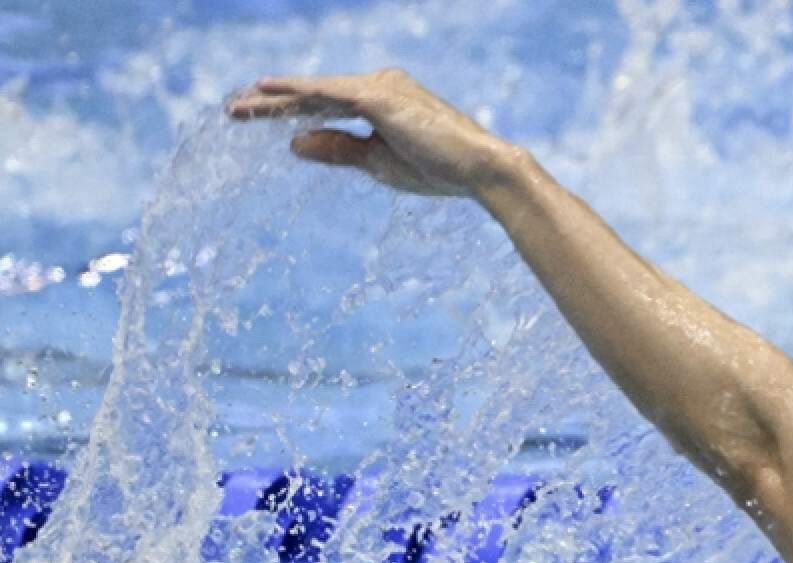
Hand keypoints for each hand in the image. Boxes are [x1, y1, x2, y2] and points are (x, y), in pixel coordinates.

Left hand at [227, 68, 517, 197]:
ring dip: (275, 100)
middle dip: (273, 104)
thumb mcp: (378, 163)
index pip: (326, 107)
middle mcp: (378, 85)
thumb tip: (293, 144)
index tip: (257, 120)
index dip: (290, 113)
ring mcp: (378, 87)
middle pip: (315, 96)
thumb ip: (337, 150)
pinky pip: (328, 94)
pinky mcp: (378, 97)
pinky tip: (268, 89)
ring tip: (239, 107)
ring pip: (316, 94)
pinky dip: (297, 91)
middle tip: (234, 111)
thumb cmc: (438, 170)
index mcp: (381, 100)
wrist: (479, 169)